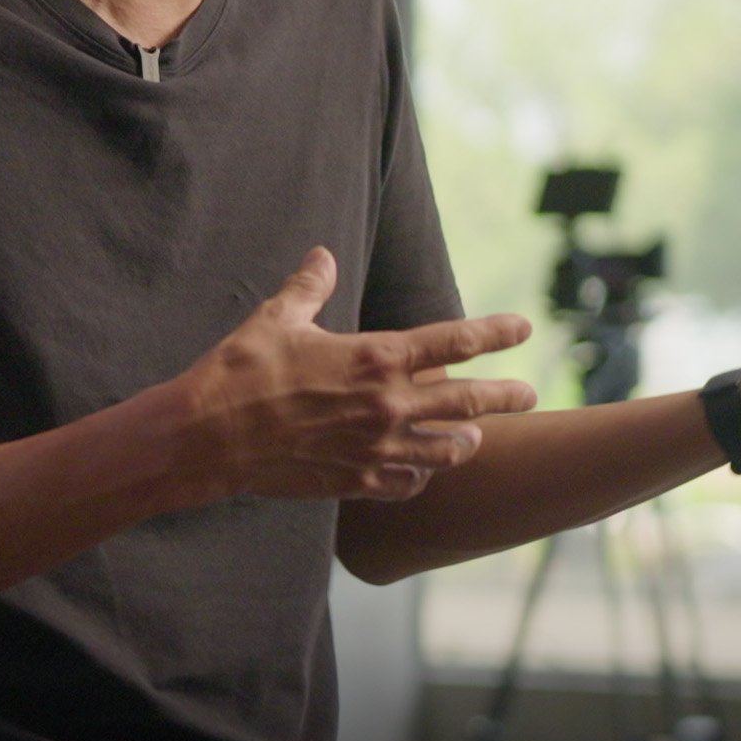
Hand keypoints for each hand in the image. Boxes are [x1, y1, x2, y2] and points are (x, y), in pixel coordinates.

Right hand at [177, 247, 536, 501]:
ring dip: (466, 441)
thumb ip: (310, 287)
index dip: (495, 332)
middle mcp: (387, 404)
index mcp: (376, 357)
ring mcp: (376, 448)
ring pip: (446, 449)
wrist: (211, 435)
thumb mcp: (278, 318)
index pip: (455, 340)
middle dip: (505, 396)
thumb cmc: (242, 370)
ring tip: (476, 439)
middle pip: (468, 401)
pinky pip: (407, 483)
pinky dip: (419, 477)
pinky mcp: (356, 482)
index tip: (523, 328)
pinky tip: (421, 473)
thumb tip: (321, 257)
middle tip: (530, 395)